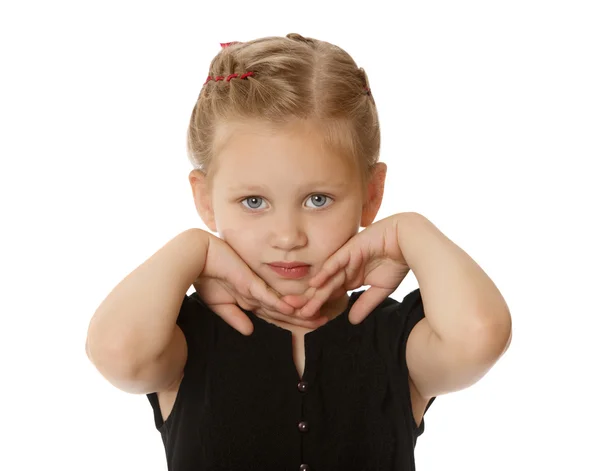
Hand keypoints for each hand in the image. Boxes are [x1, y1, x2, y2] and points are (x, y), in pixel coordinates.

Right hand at [193, 233, 328, 335]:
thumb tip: (250, 331)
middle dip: (304, 316)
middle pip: (285, 309)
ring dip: (299, 311)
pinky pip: (268, 295)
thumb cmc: (205, 276)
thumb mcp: (219, 303)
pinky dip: (280, 303)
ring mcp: (255, 286)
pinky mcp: (249, 281)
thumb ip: (234, 317)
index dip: (292, 321)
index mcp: (251, 298)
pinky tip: (293, 309)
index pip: (276, 313)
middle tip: (325, 320)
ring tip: (319, 316)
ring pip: (281, 303)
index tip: (309, 325)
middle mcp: (257, 293)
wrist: (196, 256)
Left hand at [298, 214, 411, 323]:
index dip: (319, 306)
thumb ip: (365, 304)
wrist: (409, 241)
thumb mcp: (381, 289)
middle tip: (292, 313)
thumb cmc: (398, 261)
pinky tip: (314, 284)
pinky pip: (335, 263)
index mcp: (351, 278)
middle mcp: (345, 269)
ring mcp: (346, 259)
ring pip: (327, 279)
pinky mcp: (350, 249)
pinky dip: (324, 273)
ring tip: (299, 306)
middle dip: (309, 301)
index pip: (332, 294)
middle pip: (324, 287)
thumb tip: (351, 321)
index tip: (307, 320)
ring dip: (313, 293)